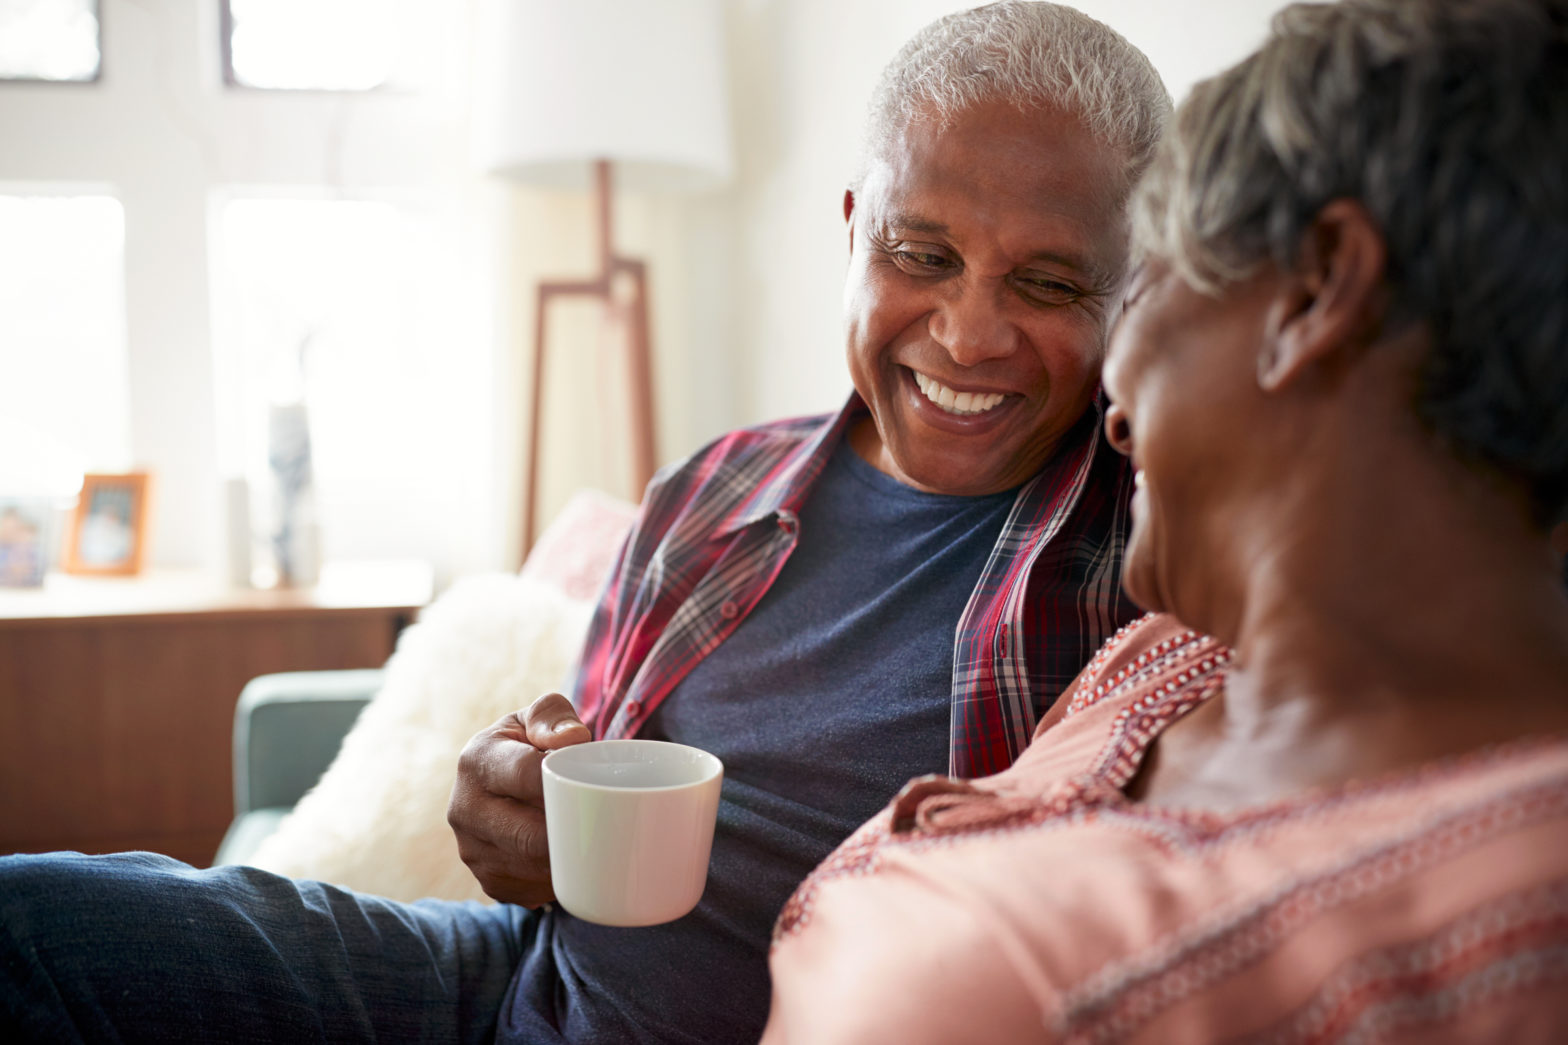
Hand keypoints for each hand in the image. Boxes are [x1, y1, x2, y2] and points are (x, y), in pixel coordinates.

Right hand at [447, 694, 591, 905]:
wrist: (502, 779)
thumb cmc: (532, 741)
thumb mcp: (540, 715)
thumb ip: (554, 716)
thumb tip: (573, 739)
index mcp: (477, 760)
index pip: (527, 776)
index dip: (567, 785)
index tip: (596, 787)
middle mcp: (464, 809)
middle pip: (531, 835)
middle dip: (572, 833)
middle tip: (607, 825)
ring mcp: (472, 851)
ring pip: (534, 869)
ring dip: (568, 862)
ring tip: (592, 841)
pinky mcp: (488, 881)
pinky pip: (532, 892)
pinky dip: (558, 881)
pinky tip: (572, 862)